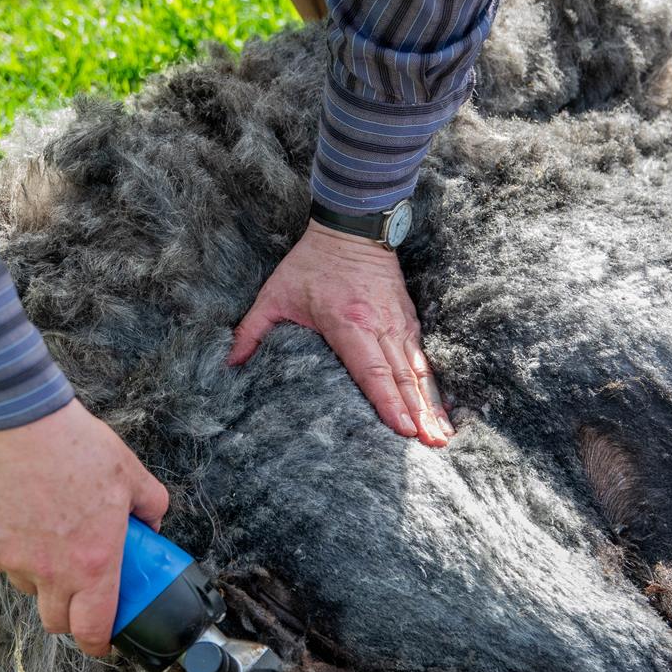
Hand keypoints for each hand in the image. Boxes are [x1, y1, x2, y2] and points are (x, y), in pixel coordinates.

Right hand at [0, 400, 169, 654]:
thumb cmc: (77, 447)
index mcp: (94, 564)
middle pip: (56, 622)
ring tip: (54, 542)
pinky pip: (6, 564)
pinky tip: (27, 521)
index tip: (102, 642)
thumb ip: (152, 507)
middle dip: (71, 615)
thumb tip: (151, 525)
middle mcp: (52, 572)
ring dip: (44, 580)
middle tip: (82, 592)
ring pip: (30, 590)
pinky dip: (18, 554)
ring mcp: (16, 561)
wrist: (20, 424)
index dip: (98, 644)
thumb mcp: (133, 475)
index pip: (92, 630)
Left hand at [230, 219, 452, 445]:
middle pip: (403, 378)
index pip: (372, 371)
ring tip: (442, 437)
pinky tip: (439, 411)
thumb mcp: (274, 294)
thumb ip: (252, 331)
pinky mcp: (408, 320)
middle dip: (419, 414)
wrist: (352, 225)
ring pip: (419, 372)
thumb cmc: (311, 261)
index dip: (388, 401)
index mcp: (348, 323)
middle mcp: (380, 326)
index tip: (403, 428)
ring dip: (432, 406)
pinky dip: (432, 387)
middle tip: (432, 445)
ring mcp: (399, 323)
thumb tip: (228, 365)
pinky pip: (422, 359)